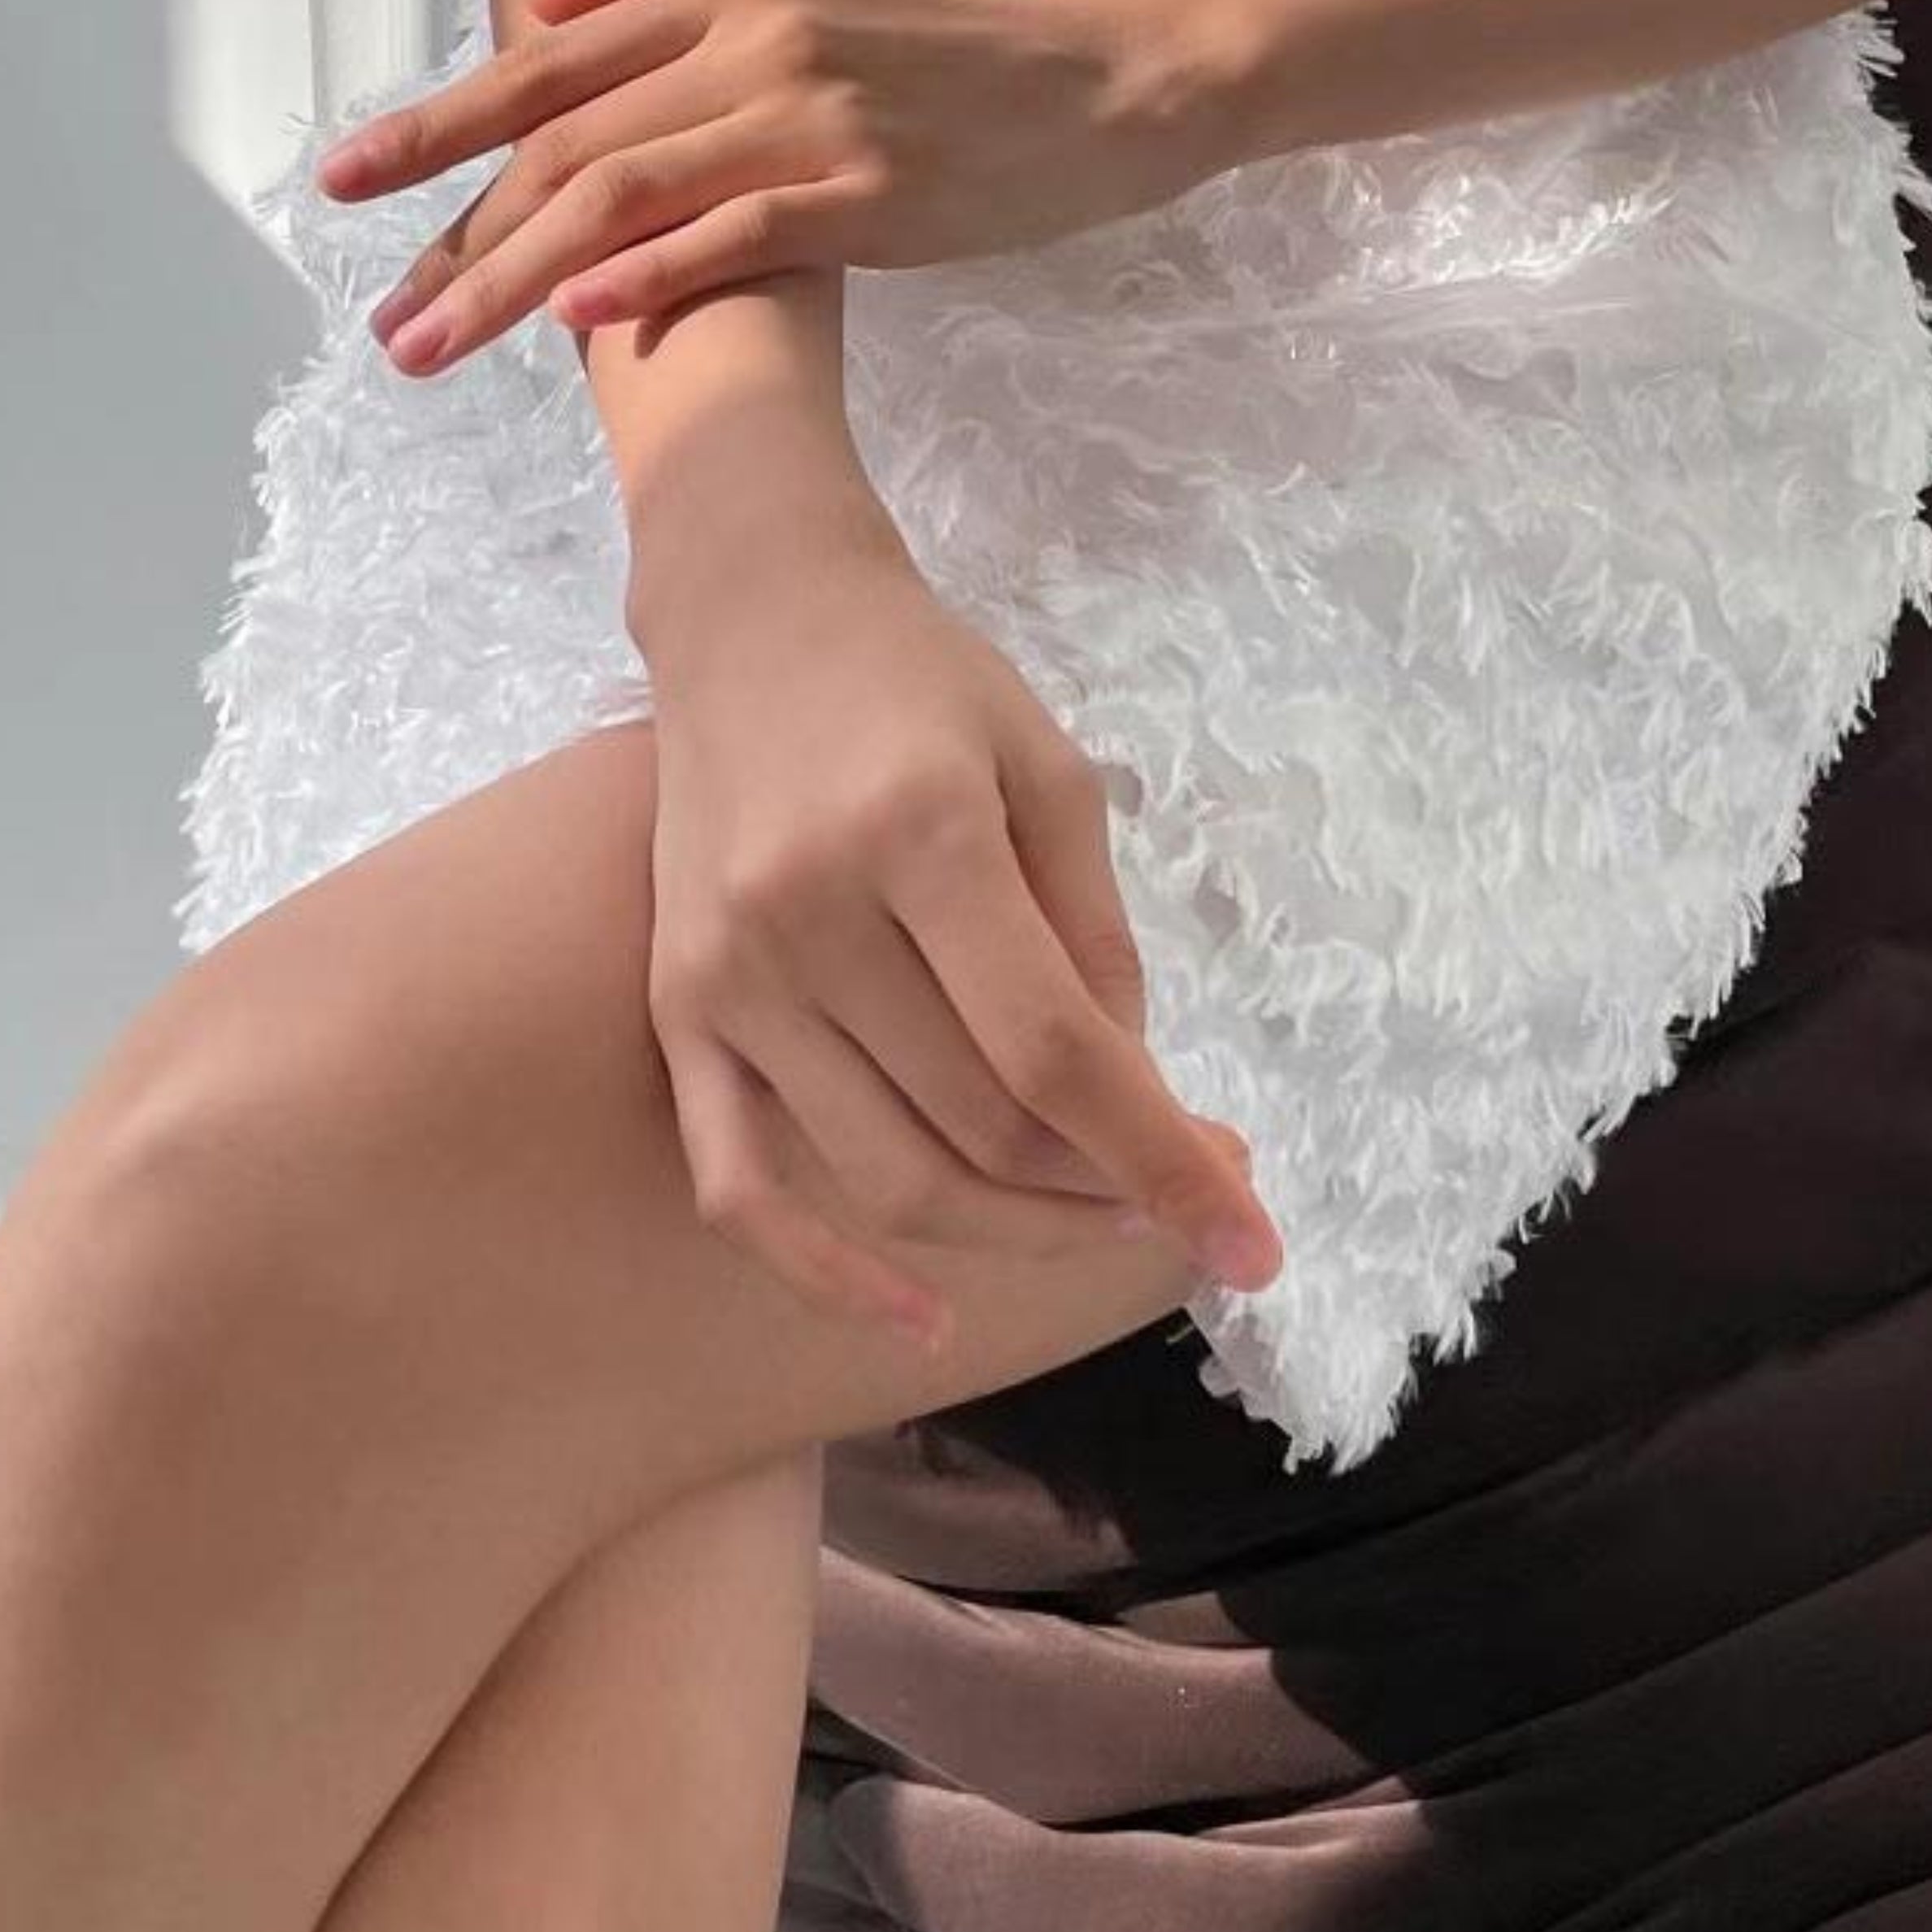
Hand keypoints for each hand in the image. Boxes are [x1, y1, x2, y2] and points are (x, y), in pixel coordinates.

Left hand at [317, 0, 1232, 376]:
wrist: (1100, 72)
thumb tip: (542, 5)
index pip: (550, 63)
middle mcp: (751, 40)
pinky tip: (575, 320)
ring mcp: (806, 115)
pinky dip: (645, 273)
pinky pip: (731, 235)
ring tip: (438, 346)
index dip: (440, 123)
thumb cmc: (951, 36)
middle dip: (453, 232)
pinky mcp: (864, 192)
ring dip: (513, 275)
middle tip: (379, 321)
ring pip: (622, 193)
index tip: (346, 181)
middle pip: (565, 140)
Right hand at [633, 503, 1281, 1350]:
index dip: (1164, 1162)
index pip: (1057, 1055)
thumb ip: (1095, 933)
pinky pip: (739, 1187)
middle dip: (1111, 1192)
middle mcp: (809, 914)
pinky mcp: (678, 1011)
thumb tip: (1134, 1094)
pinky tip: (920, 1317)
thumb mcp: (1047, 767)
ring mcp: (729, 975)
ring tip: (1099, 1217)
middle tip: (1191, 1190)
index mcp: (920, 834)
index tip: (1253, 1242)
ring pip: (889, 1178)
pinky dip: (827, 1273)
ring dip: (1017, 1232)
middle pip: (982, 1128)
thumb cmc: (921, 680)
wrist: (750, 614)